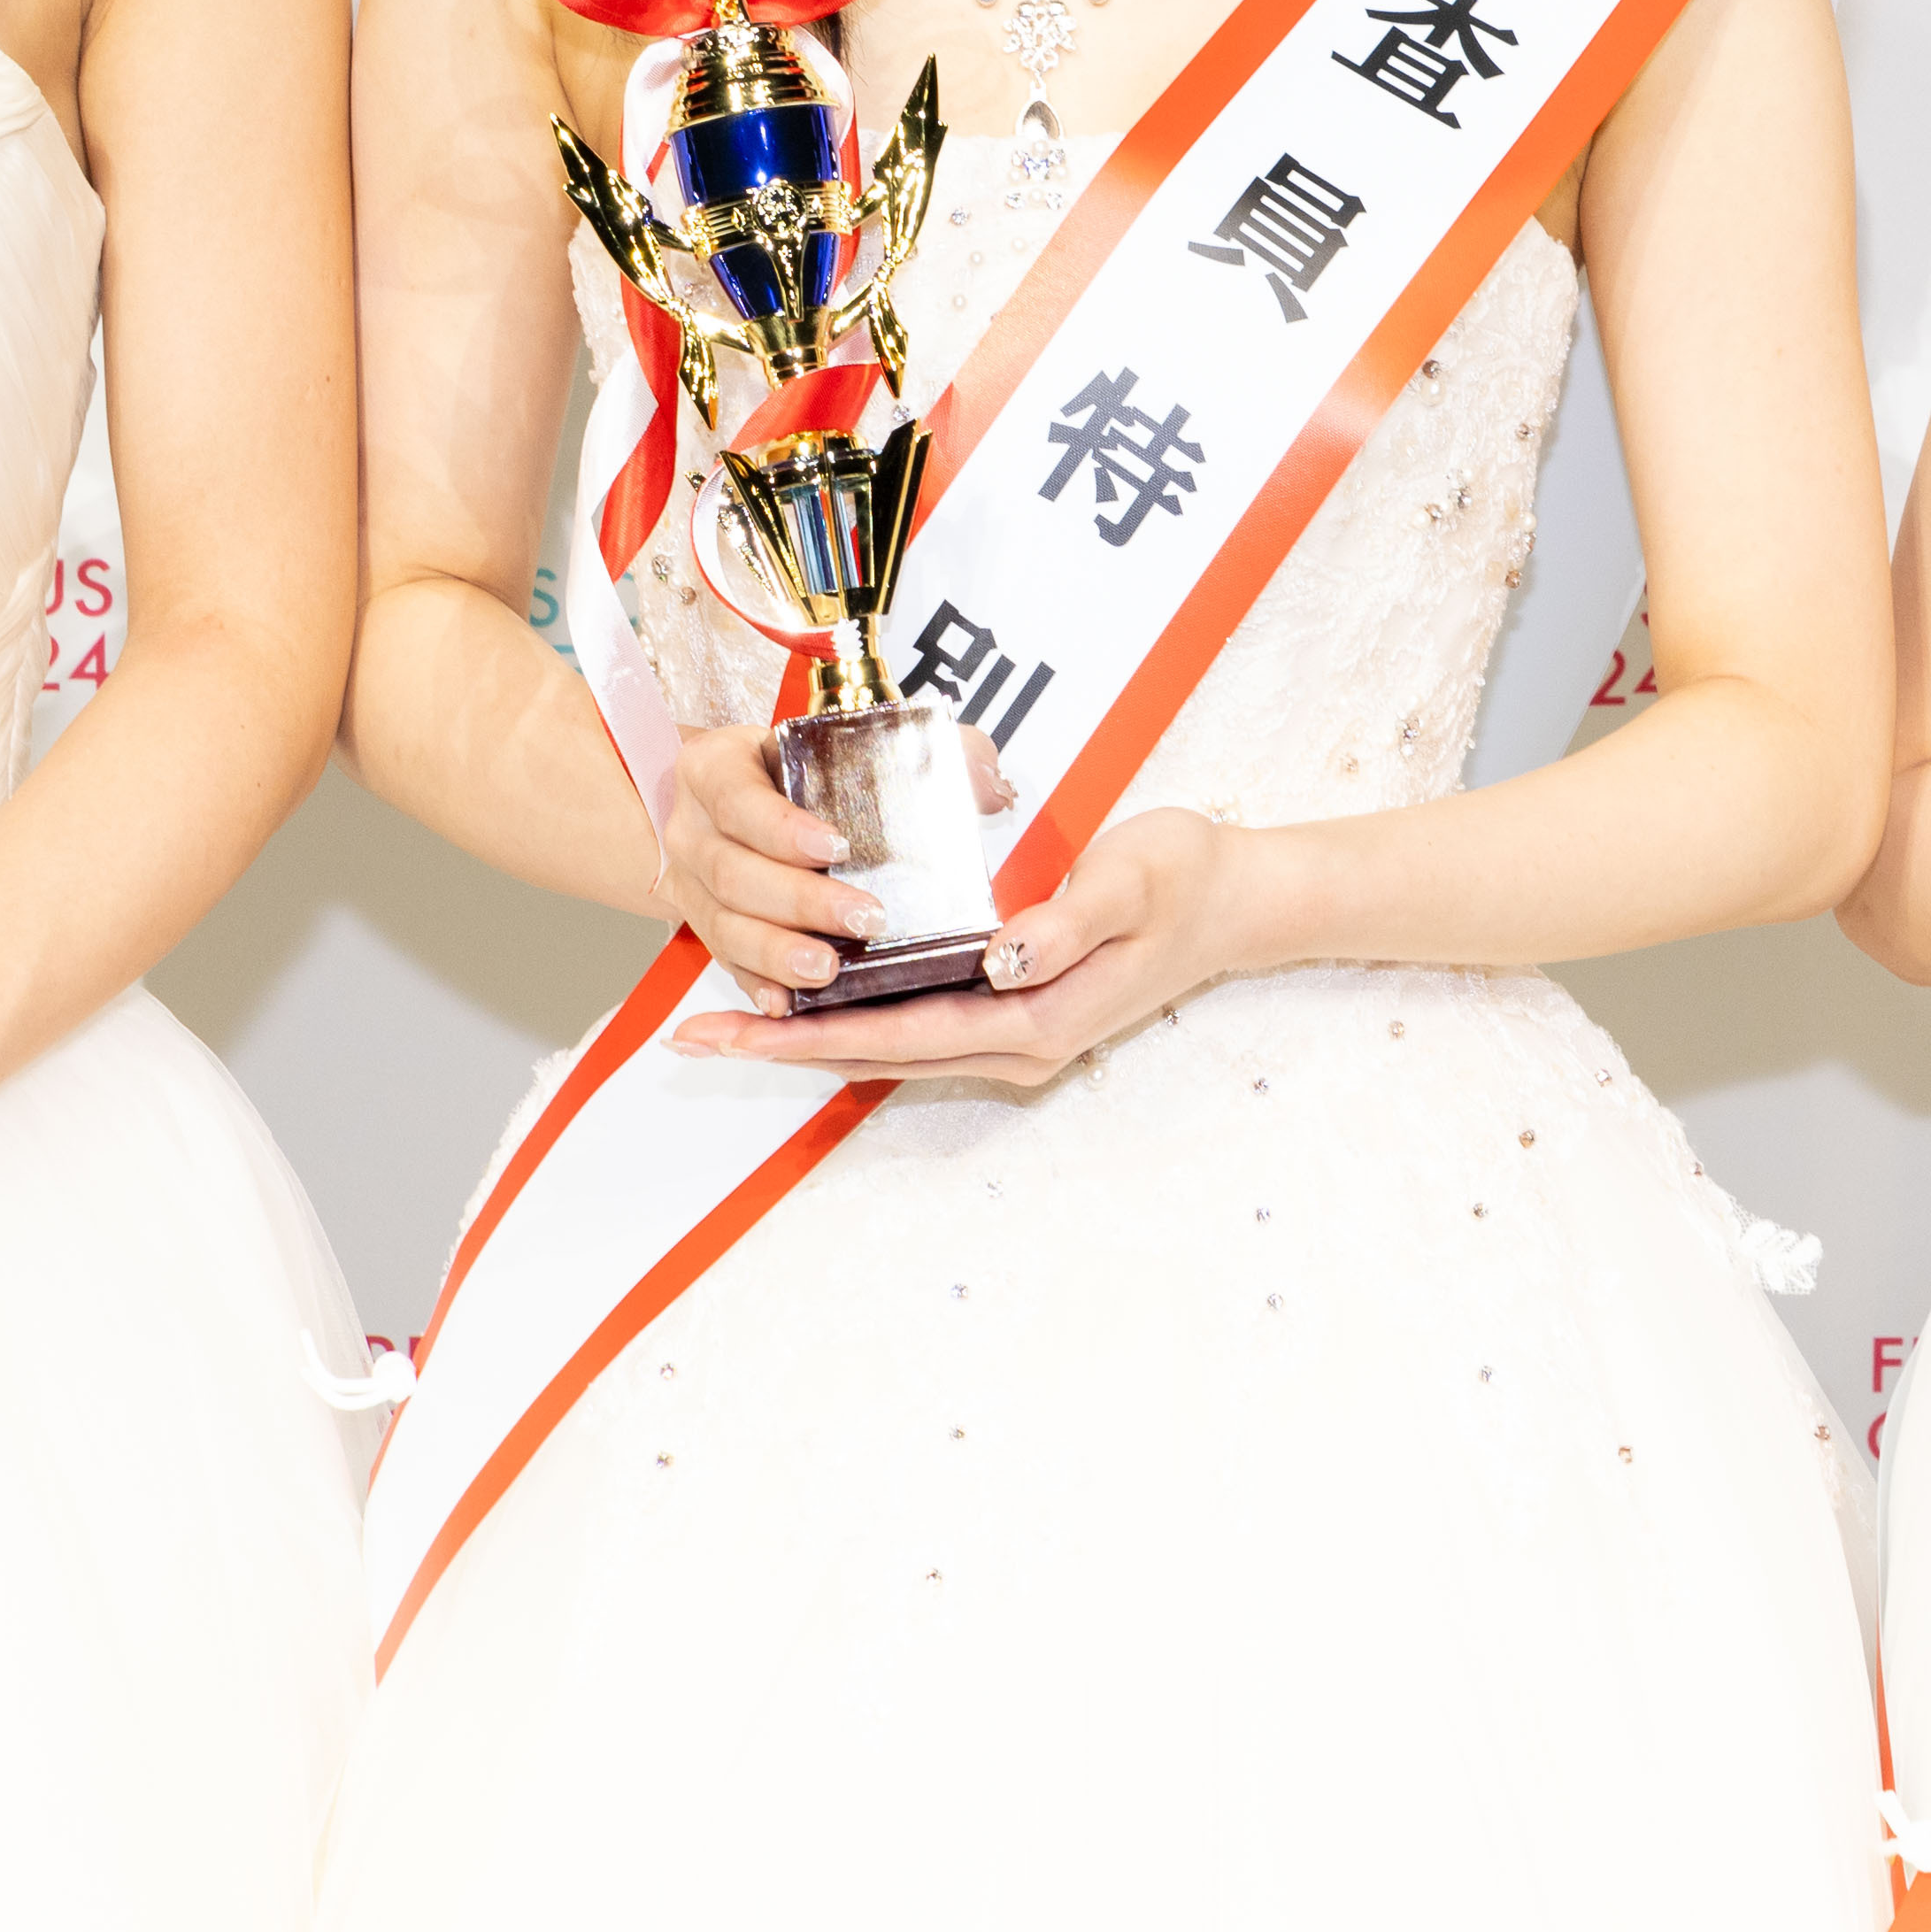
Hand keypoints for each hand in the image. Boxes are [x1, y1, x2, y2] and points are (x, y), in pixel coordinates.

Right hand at [651, 717, 1012, 1005]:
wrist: (726, 798)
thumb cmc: (798, 770)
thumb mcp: (844, 743)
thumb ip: (921, 751)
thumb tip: (992, 786)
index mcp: (716, 769)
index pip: (739, 798)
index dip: (781, 827)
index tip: (837, 846)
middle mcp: (692, 828)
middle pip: (731, 872)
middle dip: (798, 901)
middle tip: (863, 919)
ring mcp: (690, 884)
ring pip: (722, 925)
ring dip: (776, 952)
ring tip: (827, 970)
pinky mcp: (703, 927)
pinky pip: (723, 961)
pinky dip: (754, 984)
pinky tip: (786, 1005)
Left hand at [670, 800, 1251, 1090]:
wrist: (1238, 900)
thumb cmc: (1183, 879)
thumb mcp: (1131, 882)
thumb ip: (1067, 921)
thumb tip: (999, 958)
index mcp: (1034, 1018)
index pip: (896, 1035)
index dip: (808, 1033)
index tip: (734, 1029)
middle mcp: (1016, 1041)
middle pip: (874, 1052)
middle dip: (782, 1044)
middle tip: (692, 1037)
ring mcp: (1015, 1032)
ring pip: (889, 1043)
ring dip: (808, 1034)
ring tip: (727, 1023)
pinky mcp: (1014, 1010)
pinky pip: (914, 1022)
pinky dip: (853, 1015)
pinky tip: (811, 995)